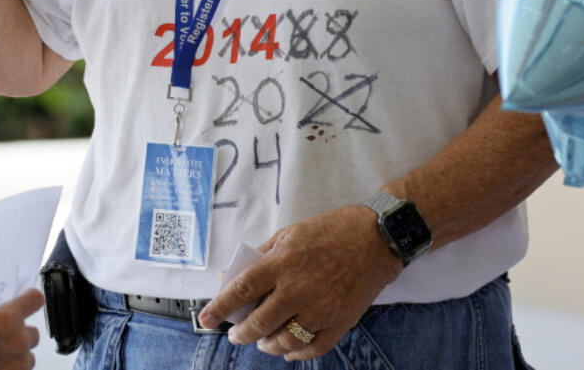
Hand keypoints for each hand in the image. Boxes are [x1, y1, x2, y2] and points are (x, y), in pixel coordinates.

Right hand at [0, 288, 42, 369]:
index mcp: (5, 318)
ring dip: (17, 355)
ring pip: (28, 355)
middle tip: (2, 340)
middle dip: (20, 335)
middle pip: (33, 331)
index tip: (25, 301)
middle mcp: (18, 338)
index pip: (34, 298)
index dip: (29, 299)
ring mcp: (21, 362)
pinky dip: (12, 369)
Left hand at [197, 206, 402, 359]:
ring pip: (283, 341)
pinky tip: (288, 350)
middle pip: (259, 323)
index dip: (219, 306)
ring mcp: (320, 309)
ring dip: (267, 345)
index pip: (241, 289)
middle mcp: (298, 289)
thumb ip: (262, 255)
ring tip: (262, 341)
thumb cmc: (333, 230)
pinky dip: (296, 353)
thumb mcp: (291, 232)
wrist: (378, 237)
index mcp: (282, 262)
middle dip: (241, 333)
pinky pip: (312, 348)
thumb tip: (234, 275)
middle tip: (235, 333)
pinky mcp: (340, 321)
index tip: (206, 317)